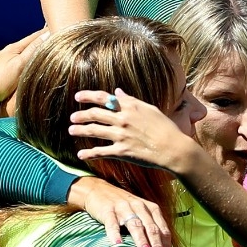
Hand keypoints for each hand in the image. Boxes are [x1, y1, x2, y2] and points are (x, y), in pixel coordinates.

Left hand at [0, 29, 47, 106]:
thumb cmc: (1, 80)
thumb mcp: (20, 64)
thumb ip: (33, 50)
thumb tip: (46, 35)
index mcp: (13, 49)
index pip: (33, 37)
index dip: (45, 32)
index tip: (55, 25)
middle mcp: (5, 52)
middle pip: (25, 44)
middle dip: (38, 39)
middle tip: (50, 35)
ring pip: (18, 52)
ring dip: (29, 49)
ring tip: (38, 48)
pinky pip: (12, 60)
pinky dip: (21, 58)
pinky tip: (21, 62)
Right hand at [66, 176, 171, 246]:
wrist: (98, 190)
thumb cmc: (123, 207)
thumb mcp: (140, 213)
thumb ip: (150, 228)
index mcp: (151, 209)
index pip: (163, 229)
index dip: (166, 246)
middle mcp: (140, 207)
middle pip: (152, 228)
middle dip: (157, 245)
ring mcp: (124, 208)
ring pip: (135, 225)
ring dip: (142, 240)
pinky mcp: (108, 210)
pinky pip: (112, 223)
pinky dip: (115, 233)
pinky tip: (117, 244)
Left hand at [69, 88, 198, 174]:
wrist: (174, 148)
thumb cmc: (166, 128)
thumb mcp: (150, 110)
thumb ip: (131, 101)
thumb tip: (118, 92)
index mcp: (131, 107)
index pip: (104, 98)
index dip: (88, 96)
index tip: (78, 97)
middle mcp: (123, 119)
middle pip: (94, 114)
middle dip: (80, 115)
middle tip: (73, 117)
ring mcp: (121, 135)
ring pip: (93, 131)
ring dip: (79, 130)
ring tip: (72, 130)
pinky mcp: (122, 151)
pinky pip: (100, 152)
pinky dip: (89, 153)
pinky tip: (81, 155)